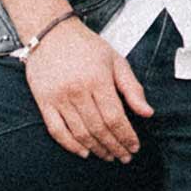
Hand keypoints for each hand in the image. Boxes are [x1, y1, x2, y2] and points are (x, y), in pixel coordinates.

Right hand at [23, 20, 152, 159]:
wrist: (51, 33)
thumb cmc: (86, 46)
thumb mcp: (116, 61)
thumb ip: (132, 88)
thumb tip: (147, 113)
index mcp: (98, 80)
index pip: (115, 118)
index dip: (126, 136)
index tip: (134, 146)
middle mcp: (77, 91)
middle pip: (99, 129)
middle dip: (114, 146)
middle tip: (124, 156)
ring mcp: (58, 98)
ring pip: (79, 133)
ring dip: (96, 149)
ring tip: (108, 156)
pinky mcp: (43, 102)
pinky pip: (56, 130)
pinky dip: (70, 145)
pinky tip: (83, 152)